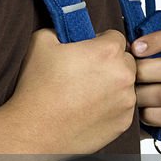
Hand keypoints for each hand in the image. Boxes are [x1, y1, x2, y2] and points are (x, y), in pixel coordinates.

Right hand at [9, 28, 137, 155]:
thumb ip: (61, 29)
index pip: (116, 37)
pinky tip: (89, 109)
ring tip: (85, 94)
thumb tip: (68, 30)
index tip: (88, 51)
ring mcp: (126, 102)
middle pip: (125, 61)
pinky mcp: (123, 123)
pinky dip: (111, 107)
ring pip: (126, 86)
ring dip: (112, 86)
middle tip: (86, 73)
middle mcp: (123, 75)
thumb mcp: (41, 42)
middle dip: (110, 64)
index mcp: (107, 52)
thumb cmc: (37, 89)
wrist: (34, 130)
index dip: (100, 42)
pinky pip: (123, 108)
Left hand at [129, 25, 160, 134]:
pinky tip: (140, 112)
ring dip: (143, 96)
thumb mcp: (143, 54)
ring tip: (127, 96)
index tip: (134, 48)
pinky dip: (151, 114)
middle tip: (124, 77)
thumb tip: (117, 41)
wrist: (150, 106)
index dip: (157, 40)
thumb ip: (136, 46)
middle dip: (143, 73)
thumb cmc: (144, 74)